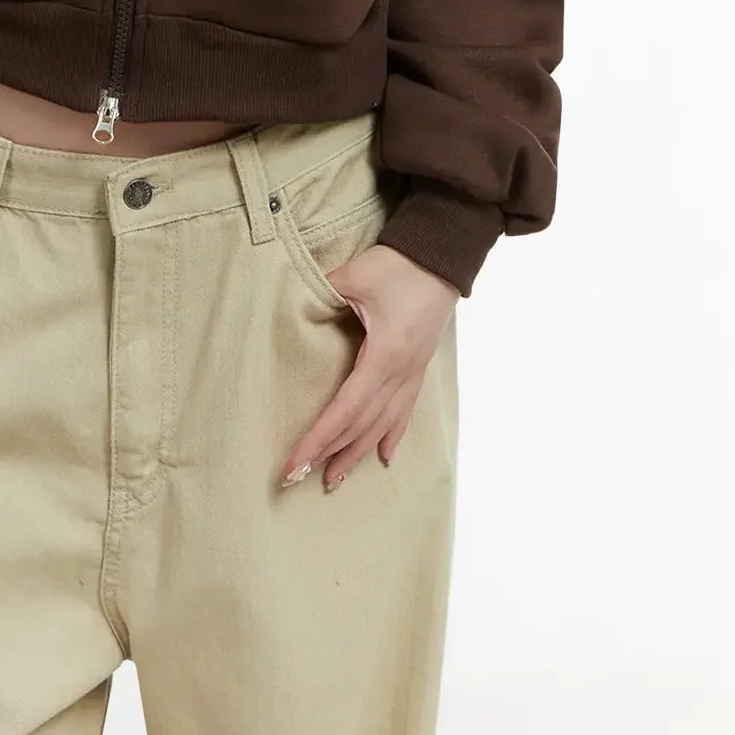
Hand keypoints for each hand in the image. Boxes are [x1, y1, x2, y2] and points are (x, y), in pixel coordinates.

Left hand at [280, 243, 457, 492]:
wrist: (440, 256)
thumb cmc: (398, 265)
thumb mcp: (353, 277)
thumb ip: (321, 295)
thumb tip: (294, 308)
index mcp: (384, 355)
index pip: (345, 410)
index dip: (319, 439)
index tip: (295, 464)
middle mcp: (401, 373)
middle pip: (362, 425)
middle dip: (332, 454)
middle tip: (301, 479)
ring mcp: (413, 372)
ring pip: (383, 424)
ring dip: (358, 452)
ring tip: (335, 478)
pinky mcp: (419, 366)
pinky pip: (404, 410)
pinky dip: (391, 435)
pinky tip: (384, 456)